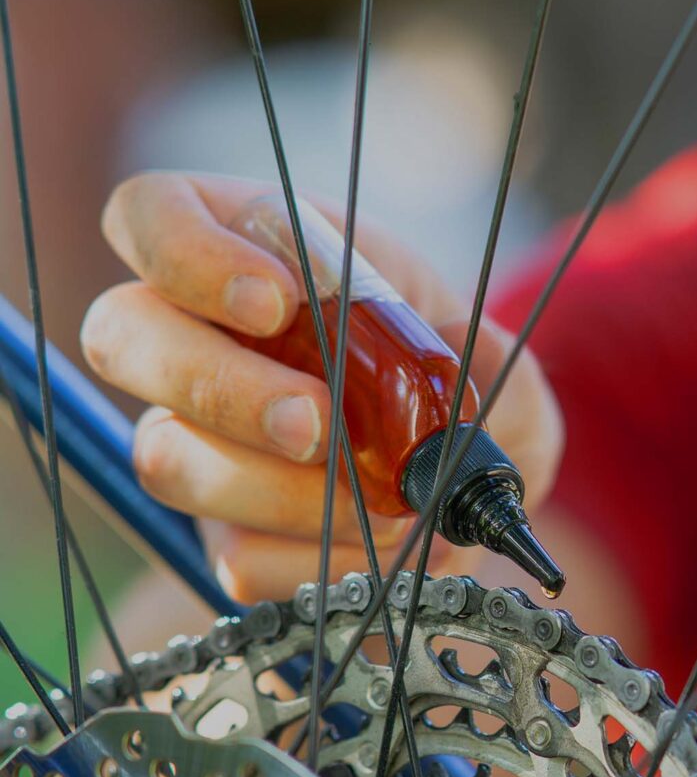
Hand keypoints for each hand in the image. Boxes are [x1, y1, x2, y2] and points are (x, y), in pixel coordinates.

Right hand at [83, 171, 563, 602]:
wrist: (462, 489)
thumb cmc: (463, 392)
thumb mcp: (493, 354)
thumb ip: (485, 358)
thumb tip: (456, 381)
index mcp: (258, 257)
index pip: (155, 216)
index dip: (187, 253)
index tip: (277, 301)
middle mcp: (205, 343)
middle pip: (123, 336)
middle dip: (220, 385)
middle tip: (317, 423)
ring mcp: (202, 442)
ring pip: (167, 457)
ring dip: (280, 490)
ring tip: (382, 501)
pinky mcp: (228, 531)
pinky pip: (234, 556)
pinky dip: (314, 560)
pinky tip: (376, 543)